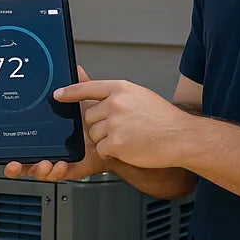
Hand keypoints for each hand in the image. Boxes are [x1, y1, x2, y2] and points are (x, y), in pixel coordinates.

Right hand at [3, 65, 112, 181]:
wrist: (117, 134)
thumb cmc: (98, 119)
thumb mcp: (85, 99)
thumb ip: (76, 85)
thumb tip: (73, 67)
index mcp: (45, 132)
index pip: (22, 142)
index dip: (11, 150)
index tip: (6, 151)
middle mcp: (49, 148)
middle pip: (25, 161)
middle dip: (17, 165)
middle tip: (14, 163)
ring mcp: (59, 159)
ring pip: (40, 171)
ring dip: (37, 169)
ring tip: (42, 163)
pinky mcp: (72, 168)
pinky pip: (60, 175)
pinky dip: (57, 172)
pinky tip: (59, 164)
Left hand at [61, 78, 190, 168]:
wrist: (181, 137)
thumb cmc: (164, 119)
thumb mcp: (140, 95)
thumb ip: (117, 94)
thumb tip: (97, 96)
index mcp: (121, 88)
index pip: (88, 87)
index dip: (70, 92)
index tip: (58, 95)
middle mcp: (115, 103)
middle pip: (89, 117)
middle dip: (100, 125)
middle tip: (123, 128)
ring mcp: (114, 123)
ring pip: (94, 135)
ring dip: (107, 139)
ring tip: (130, 137)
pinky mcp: (115, 142)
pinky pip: (102, 149)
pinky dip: (112, 152)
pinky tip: (130, 147)